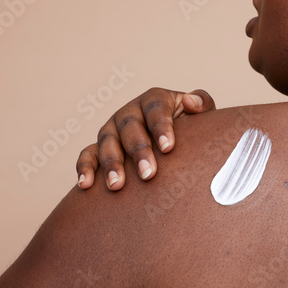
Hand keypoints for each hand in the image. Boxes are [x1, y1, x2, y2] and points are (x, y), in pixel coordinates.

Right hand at [76, 88, 215, 190]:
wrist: (173, 145)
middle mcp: (130, 112)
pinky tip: (86, 185)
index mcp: (155, 100)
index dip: (161, 127)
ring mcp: (113, 129)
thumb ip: (202, 105)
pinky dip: (85, 168)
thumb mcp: (200, 117)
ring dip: (111, 163)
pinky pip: (88, 154)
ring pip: (107, 142)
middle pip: (131, 128)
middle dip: (139, 151)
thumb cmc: (190, 131)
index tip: (169, 147)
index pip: (156, 109)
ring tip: (117, 185)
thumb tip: (192, 102)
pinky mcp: (99, 147)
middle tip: (148, 175)